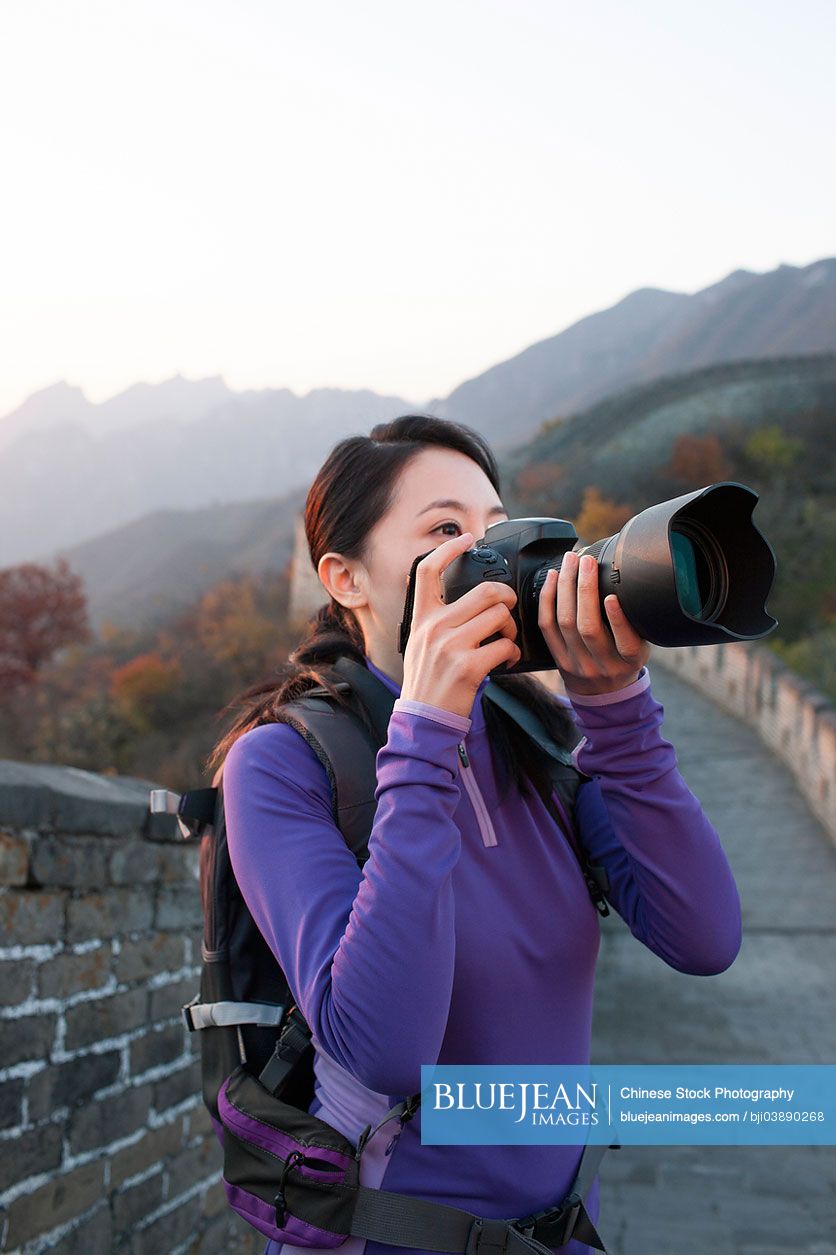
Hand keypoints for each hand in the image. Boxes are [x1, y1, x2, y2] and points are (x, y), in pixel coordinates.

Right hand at [401, 531, 520, 718]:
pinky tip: (506, 662)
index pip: (427, 571)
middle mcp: (434, 627)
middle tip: (508, 610)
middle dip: (507, 598)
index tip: (466, 539)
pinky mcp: (468, 667)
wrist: (423, 720)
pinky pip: (504, 647)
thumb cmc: (427, 682)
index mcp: (421, 618)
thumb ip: (436, 619)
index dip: (448, 549)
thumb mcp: (420, 643)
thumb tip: (464, 600)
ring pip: (499, 616)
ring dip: (511, 629)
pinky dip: (512, 654)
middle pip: (484, 590)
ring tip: (506, 642)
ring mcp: (450, 646)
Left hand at [538, 551, 651, 695]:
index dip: (618, 620)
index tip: (613, 596)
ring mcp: (577, 663)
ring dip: (565, 588)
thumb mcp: (641, 647)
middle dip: (585, 589)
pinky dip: (548, 599)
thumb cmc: (624, 661)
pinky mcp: (558, 658)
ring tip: (569, 563)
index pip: (626, 643)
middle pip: (588, 627)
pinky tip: (552, 578)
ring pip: (565, 623)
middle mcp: (602, 665)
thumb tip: (629, 581)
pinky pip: (547, 626)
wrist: (604, 694)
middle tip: (586, 561)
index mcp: (629, 661)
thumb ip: (636, 624)